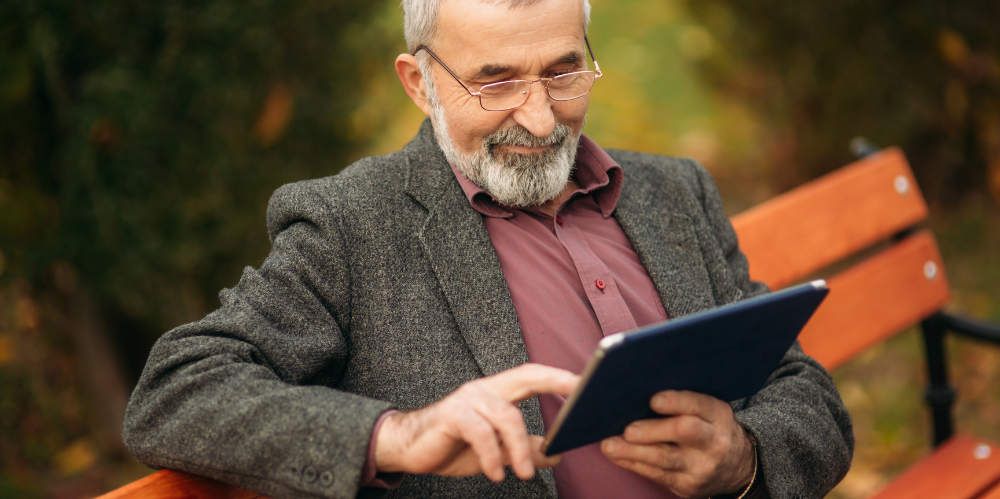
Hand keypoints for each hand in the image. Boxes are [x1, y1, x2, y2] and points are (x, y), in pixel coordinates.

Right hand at [374, 363, 578, 481]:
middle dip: (555, 382)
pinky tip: (495, 474)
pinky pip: (479, 432)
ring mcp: (467, 399)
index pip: (534, 376)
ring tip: (525, 475)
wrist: (407, 449)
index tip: (588, 384)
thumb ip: (525, 449)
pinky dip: (492, 455)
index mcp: (498, 392)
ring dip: (520, 447)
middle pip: (525, 377)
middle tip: (578, 399)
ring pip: (506, 415)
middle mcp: (484, 388)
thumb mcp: (497, 451)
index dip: (560, 378)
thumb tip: (556, 454)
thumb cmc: (453, 445)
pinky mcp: (450, 415)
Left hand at [600, 390, 755, 498]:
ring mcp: (702, 466)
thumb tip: (637, 389)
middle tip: (628, 429)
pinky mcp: (689, 486)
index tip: (653, 400)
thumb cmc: (708, 427)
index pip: (699, 404)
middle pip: (683, 432)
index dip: (676, 402)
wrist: (736, 466)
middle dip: (653, 430)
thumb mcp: (708, 411)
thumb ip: (683, 401)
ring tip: (610, 445)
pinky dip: (634, 463)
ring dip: (633, 451)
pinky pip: (657, 475)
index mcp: (718, 414)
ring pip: (665, 458)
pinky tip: (618, 456)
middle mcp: (713, 441)